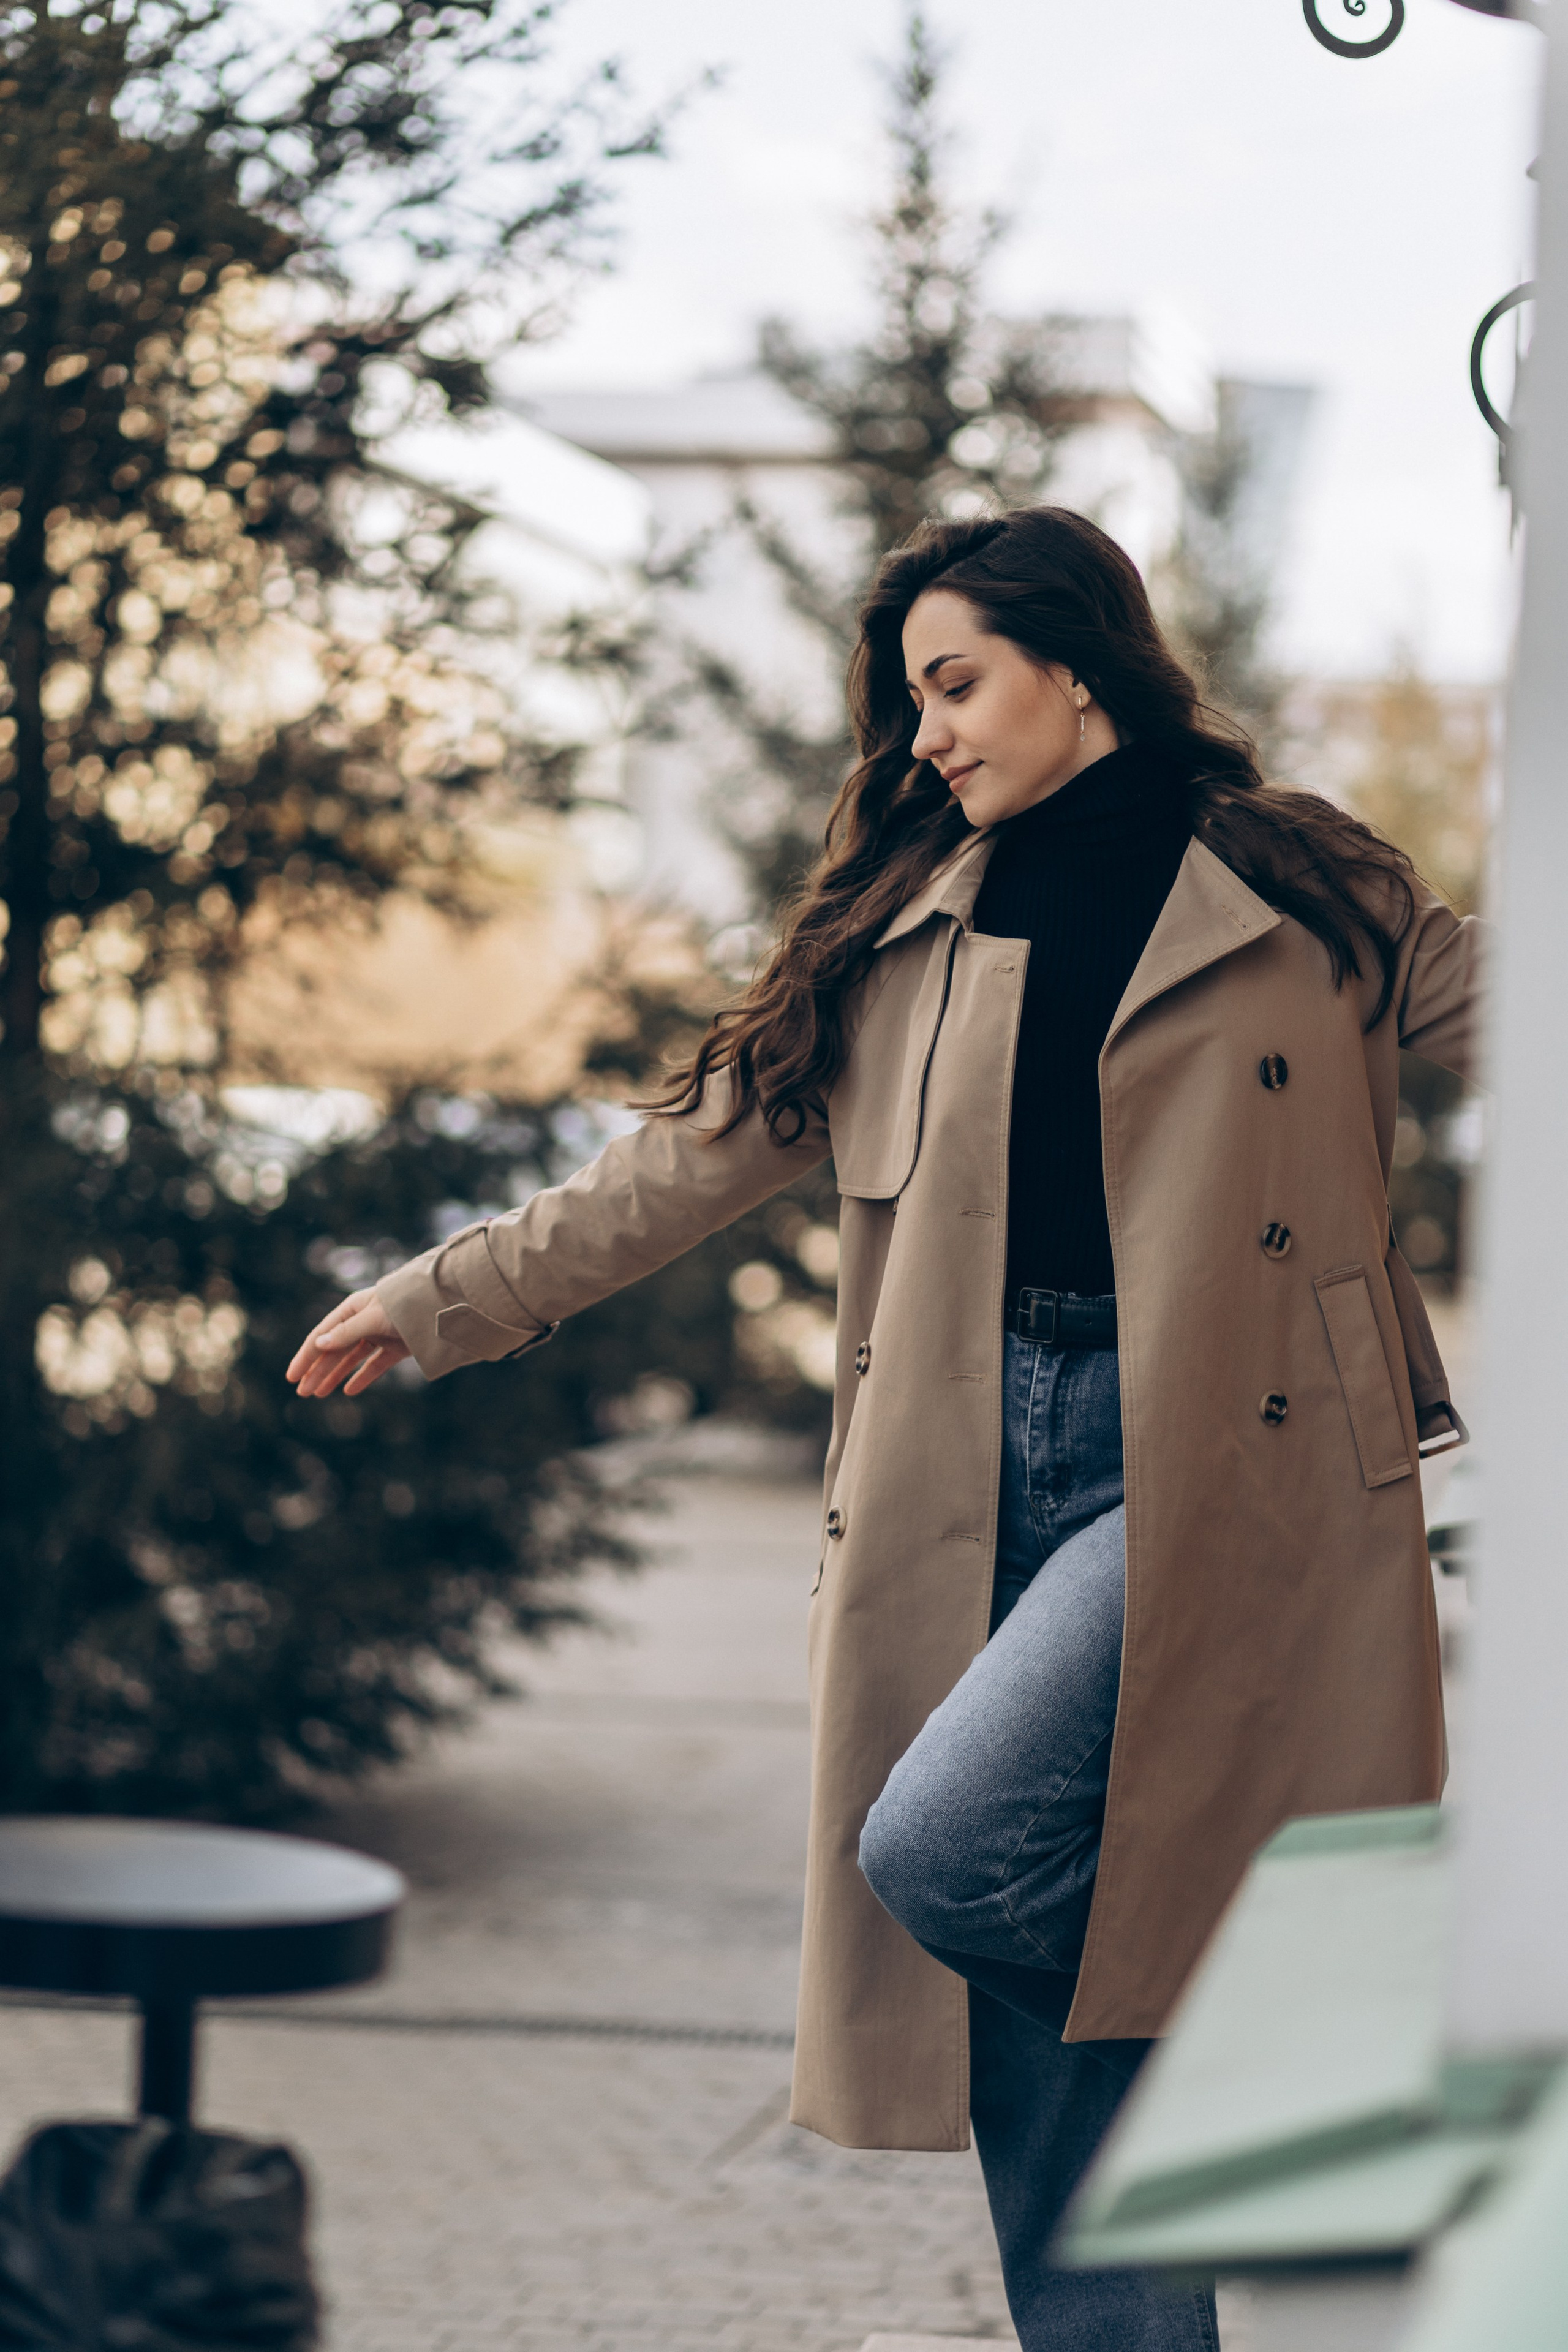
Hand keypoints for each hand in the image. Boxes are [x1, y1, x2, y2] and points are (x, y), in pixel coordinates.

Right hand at [287, 1289, 410, 1398]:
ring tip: (319, 1394)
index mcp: (351, 1309)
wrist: (441, 1305)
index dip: (306, 1357)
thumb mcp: (373, 1318)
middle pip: (334, 1350)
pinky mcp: (395, 1347)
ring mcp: (378, 1335)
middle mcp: (362, 1322)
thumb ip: (347, 1332)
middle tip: (302, 1393)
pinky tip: (349, 1391)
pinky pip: (374, 1365)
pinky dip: (362, 1377)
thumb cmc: (403, 1304)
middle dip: (317, 1371)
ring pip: (351, 1359)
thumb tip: (319, 1344)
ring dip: (334, 1376)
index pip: (322, 1336)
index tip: (292, 1377)